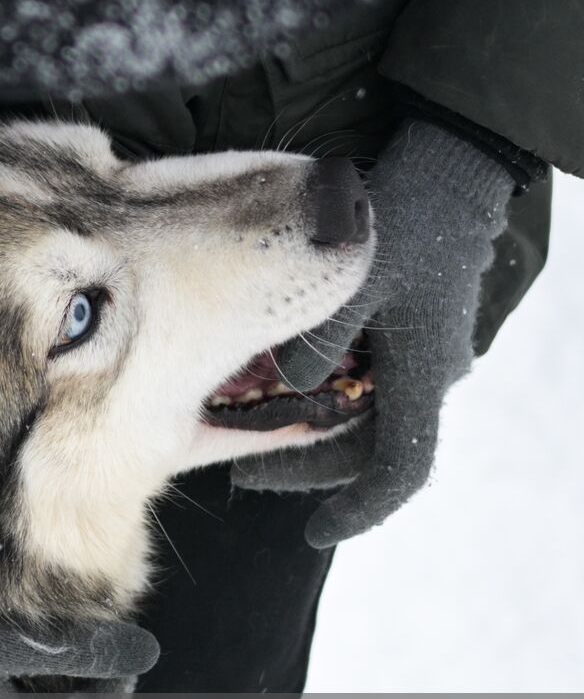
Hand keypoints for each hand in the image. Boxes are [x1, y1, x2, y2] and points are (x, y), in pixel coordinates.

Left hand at [233, 121, 515, 546]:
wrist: (453, 164)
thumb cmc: (406, 216)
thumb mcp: (354, 277)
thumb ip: (319, 338)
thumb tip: (291, 386)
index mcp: (421, 375)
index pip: (399, 470)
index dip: (359, 510)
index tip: (316, 534)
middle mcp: (424, 374)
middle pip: (367, 449)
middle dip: (306, 467)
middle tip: (245, 473)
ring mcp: (417, 354)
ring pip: (360, 417)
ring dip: (309, 431)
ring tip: (248, 431)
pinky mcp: (405, 331)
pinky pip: (362, 383)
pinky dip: (321, 395)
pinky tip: (275, 385)